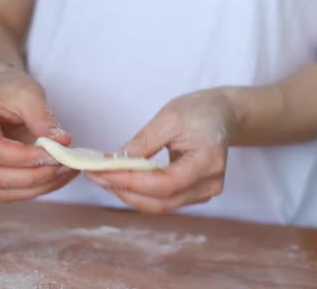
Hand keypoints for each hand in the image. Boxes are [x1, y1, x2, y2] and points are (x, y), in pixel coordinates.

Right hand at [0, 63, 78, 200]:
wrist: (3, 92)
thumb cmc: (11, 89)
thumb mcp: (29, 93)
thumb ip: (43, 118)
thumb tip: (62, 142)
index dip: (23, 157)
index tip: (54, 152)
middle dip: (36, 175)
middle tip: (66, 164)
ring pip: (6, 190)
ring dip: (41, 186)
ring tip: (67, 170)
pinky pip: (15, 192)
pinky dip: (40, 188)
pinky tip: (60, 176)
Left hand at [86, 88, 237, 213]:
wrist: (222, 115)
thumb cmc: (199, 111)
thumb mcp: (168, 117)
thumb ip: (142, 143)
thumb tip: (113, 163)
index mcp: (208, 161)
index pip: (164, 183)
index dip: (129, 181)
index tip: (100, 172)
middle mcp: (210, 184)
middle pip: (160, 202)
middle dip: (123, 191)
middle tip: (94, 176)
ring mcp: (204, 193)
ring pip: (159, 205)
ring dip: (128, 194)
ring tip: (102, 177)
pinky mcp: (194, 194)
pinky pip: (163, 201)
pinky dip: (139, 193)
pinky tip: (120, 180)